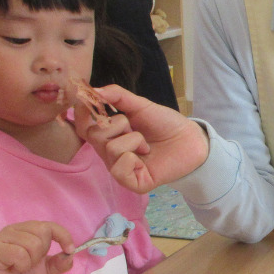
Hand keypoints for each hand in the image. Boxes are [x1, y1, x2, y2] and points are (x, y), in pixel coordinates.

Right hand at [0, 221, 74, 273]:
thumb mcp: (44, 270)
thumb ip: (59, 263)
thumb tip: (71, 255)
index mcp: (28, 230)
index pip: (50, 225)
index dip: (63, 236)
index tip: (69, 249)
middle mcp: (16, 229)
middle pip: (43, 233)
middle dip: (42, 252)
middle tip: (30, 262)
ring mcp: (4, 237)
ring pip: (32, 244)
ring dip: (30, 261)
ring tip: (20, 266)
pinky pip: (19, 254)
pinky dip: (21, 265)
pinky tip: (13, 268)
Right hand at [74, 84, 209, 192]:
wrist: (190, 139)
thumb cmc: (165, 124)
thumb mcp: (140, 105)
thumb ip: (117, 96)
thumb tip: (94, 90)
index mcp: (109, 136)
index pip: (83, 126)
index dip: (83, 112)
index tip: (92, 98)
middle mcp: (109, 154)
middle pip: (93, 135)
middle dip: (117, 124)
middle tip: (134, 128)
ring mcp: (118, 169)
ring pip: (110, 148)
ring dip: (133, 139)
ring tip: (146, 144)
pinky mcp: (131, 183)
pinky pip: (119, 167)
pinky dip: (133, 156)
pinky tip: (145, 157)